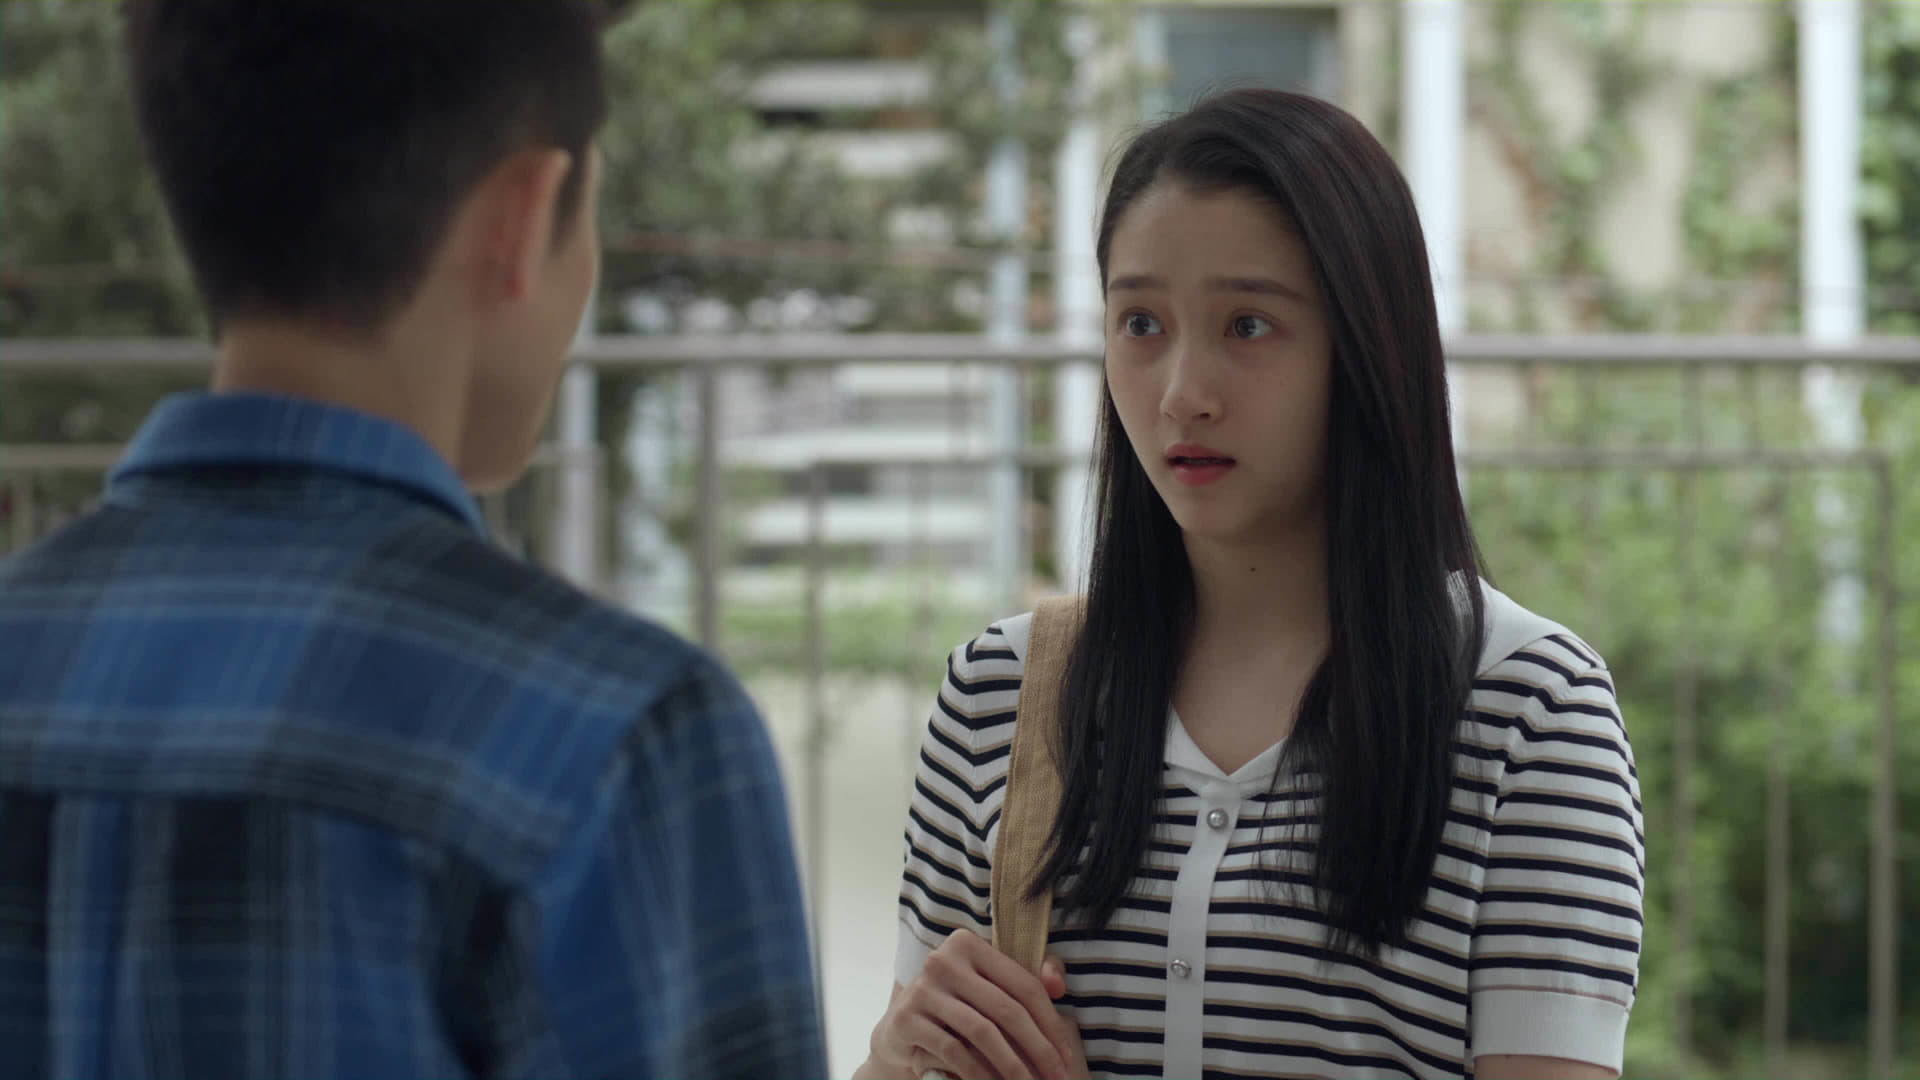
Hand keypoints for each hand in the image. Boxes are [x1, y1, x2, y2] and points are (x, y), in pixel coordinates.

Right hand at [868, 930, 1081, 1079]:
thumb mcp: (990, 986)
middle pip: (1006, 1009)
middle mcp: (943, 960)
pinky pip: (953, 1051)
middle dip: (1038, 1049)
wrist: (902, 1028)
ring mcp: (922, 989)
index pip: (1023, 984)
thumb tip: (1058, 986)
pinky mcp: (906, 1020)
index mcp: (968, 944)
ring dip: (1013, 1066)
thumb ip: (1027, 979)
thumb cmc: (957, 1005)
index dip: (1050, 1023)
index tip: (1066, 1057)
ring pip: (982, 1031)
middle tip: (1057, 1078)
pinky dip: (980, 1074)